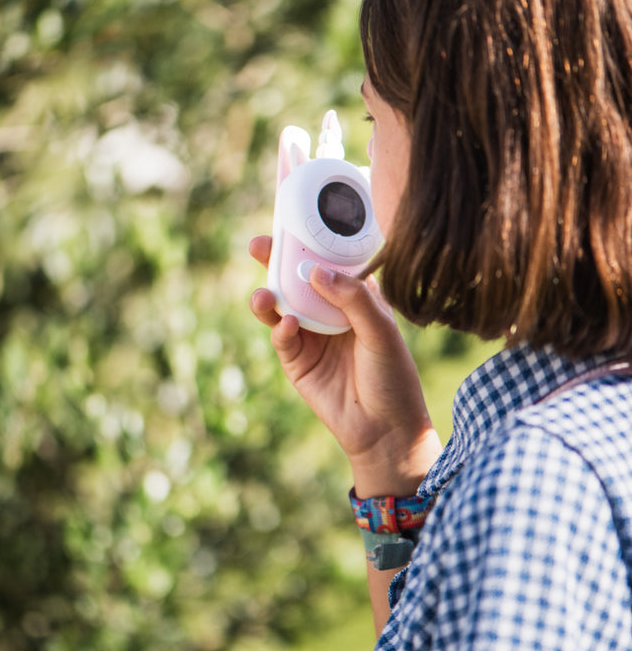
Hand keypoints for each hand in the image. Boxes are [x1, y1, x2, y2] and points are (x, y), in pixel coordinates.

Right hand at [249, 235, 439, 496]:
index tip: (293, 221)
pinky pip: (283, 337)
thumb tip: (316, 271)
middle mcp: (330, 311)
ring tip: (263, 293)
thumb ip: (353, 299)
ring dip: (269, 295)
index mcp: (356, 297)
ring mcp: (311, 334)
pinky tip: (289, 326)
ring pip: (282, 305)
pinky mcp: (296, 360)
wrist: (384, 429)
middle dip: (277, 260)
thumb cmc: (392, 376)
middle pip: (298, 279)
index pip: (330, 262)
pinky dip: (281, 329)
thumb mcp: (381, 331)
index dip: (312, 241)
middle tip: (258, 245)